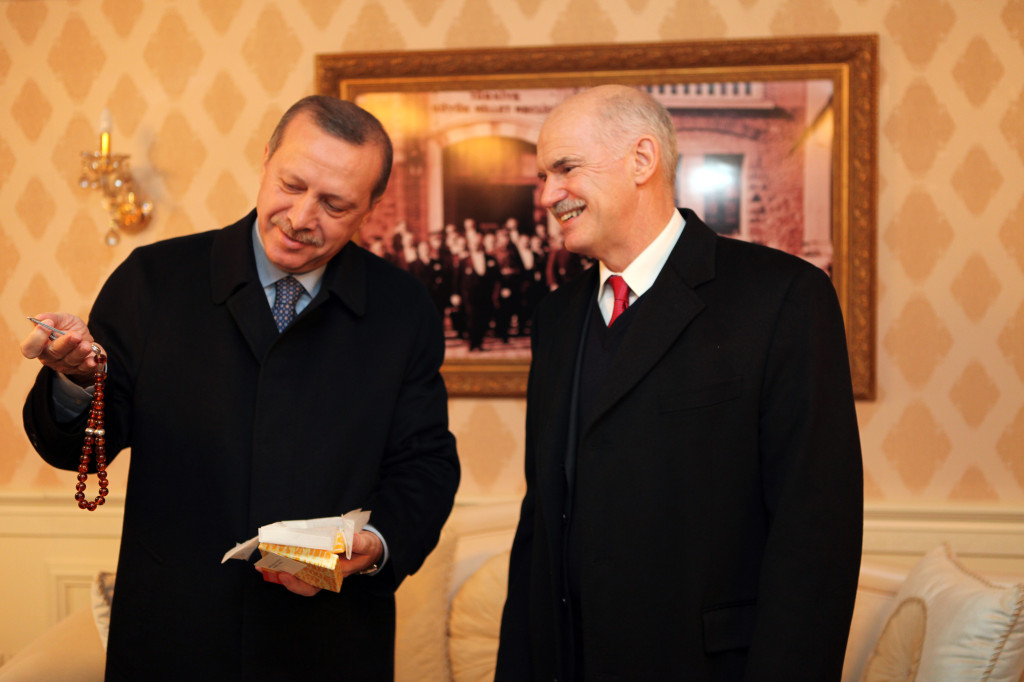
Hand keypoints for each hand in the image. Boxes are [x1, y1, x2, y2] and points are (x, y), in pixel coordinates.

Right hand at [21, 313, 101, 386]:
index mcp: (40, 345)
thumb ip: (52, 318)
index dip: (36, 338)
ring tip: (87, 345)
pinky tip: (92, 360)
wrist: (87, 339)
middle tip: (76, 335)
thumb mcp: (61, 319)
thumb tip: (40, 318)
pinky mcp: (79, 370)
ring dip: (79, 352)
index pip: (29, 348)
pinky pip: (83, 369)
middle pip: (53, 353)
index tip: (48, 323)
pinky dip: (88, 365)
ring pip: (70, 360)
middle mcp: (50, 357)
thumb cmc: (70, 329)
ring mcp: (64, 365)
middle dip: (65, 343)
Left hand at [256, 531, 383, 596]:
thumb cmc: (366, 549)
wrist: (369, 546)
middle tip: (266, 568)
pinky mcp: (314, 555)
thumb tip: (349, 539)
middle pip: (298, 582)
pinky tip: (272, 552)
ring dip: (278, 569)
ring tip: (262, 563)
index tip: (285, 577)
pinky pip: (297, 561)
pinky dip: (284, 558)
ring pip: (294, 573)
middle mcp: (322, 574)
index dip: (297, 585)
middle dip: (280, 577)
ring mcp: (317, 566)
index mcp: (334, 575)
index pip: (313, 586)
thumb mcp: (367, 545)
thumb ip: (359, 544)